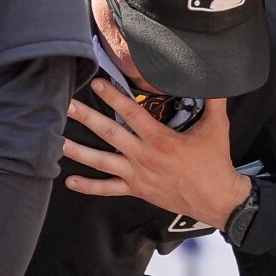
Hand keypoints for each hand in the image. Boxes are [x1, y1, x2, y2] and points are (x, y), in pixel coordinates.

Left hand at [62, 79, 250, 228]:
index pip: (131, 112)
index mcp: (160, 139)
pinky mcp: (137, 189)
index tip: (97, 82)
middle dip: (86, 117)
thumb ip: (214, 100)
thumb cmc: (215, 162)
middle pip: (109, 133)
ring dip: (79, 151)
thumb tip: (216, 76)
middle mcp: (144, 156)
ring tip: (57, 141)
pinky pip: (108, 189)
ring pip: (102, 161)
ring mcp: (137, 174)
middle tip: (66, 105)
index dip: (113, 95)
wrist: (216, 199)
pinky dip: (89, 186)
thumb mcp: (217, 127)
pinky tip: (71, 181)